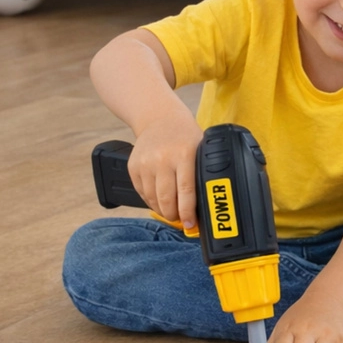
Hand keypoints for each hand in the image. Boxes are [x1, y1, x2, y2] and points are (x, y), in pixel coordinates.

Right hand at [128, 113, 202, 228]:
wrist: (159, 118)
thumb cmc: (185, 136)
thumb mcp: (200, 149)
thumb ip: (202, 172)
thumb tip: (208, 203)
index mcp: (184, 155)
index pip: (186, 190)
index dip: (188, 212)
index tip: (191, 224)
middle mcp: (163, 159)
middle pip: (167, 198)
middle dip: (174, 215)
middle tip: (181, 220)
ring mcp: (145, 163)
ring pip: (152, 198)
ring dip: (162, 210)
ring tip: (171, 212)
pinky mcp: (133, 167)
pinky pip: (142, 192)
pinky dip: (151, 201)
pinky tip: (159, 201)